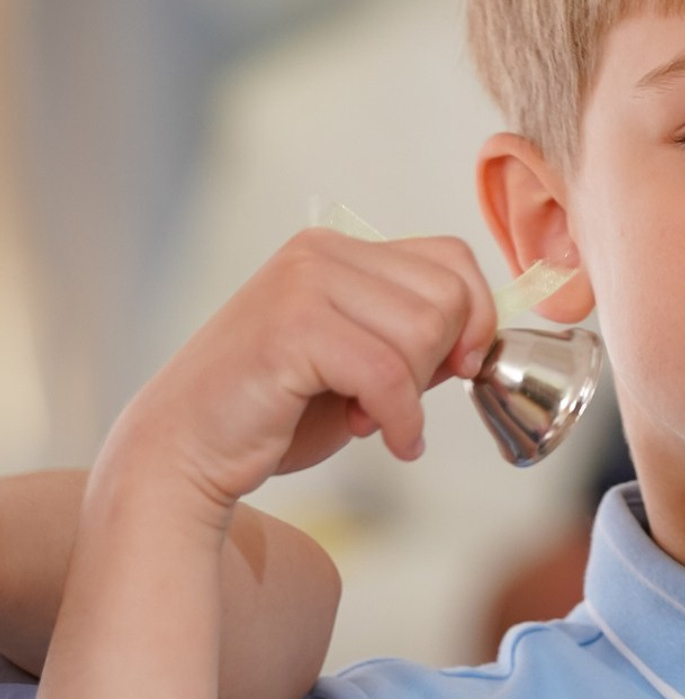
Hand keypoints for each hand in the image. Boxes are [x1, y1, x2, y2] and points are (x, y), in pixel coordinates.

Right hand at [118, 230, 496, 515]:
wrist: (187, 449)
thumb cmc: (279, 412)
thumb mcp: (363, 362)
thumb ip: (415, 339)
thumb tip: (483, 337)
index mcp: (339, 250)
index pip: (453, 259)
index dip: (476, 318)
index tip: (457, 368)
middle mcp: (319, 253)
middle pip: (447, 297)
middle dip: (438, 362)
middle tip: (393, 399)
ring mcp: (302, 284)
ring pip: (423, 333)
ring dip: (411, 395)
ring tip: (367, 415)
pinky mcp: (291, 328)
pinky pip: (388, 374)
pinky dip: (401, 419)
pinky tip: (384, 438)